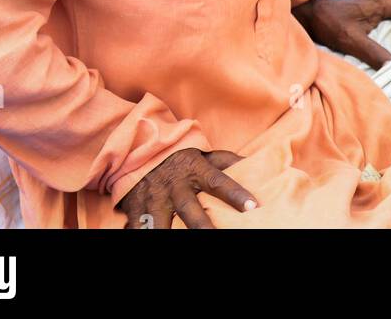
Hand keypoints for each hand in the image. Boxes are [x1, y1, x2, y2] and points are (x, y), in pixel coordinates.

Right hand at [118, 148, 257, 228]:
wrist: (140, 150)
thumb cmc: (181, 159)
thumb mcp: (203, 155)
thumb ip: (227, 162)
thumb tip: (254, 163)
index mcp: (194, 169)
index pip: (218, 181)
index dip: (235, 193)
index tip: (252, 206)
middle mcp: (175, 185)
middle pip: (188, 207)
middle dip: (201, 225)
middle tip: (213, 235)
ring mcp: (154, 197)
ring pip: (159, 220)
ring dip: (165, 231)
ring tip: (172, 242)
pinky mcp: (136, 207)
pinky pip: (137, 226)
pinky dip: (140, 231)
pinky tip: (145, 234)